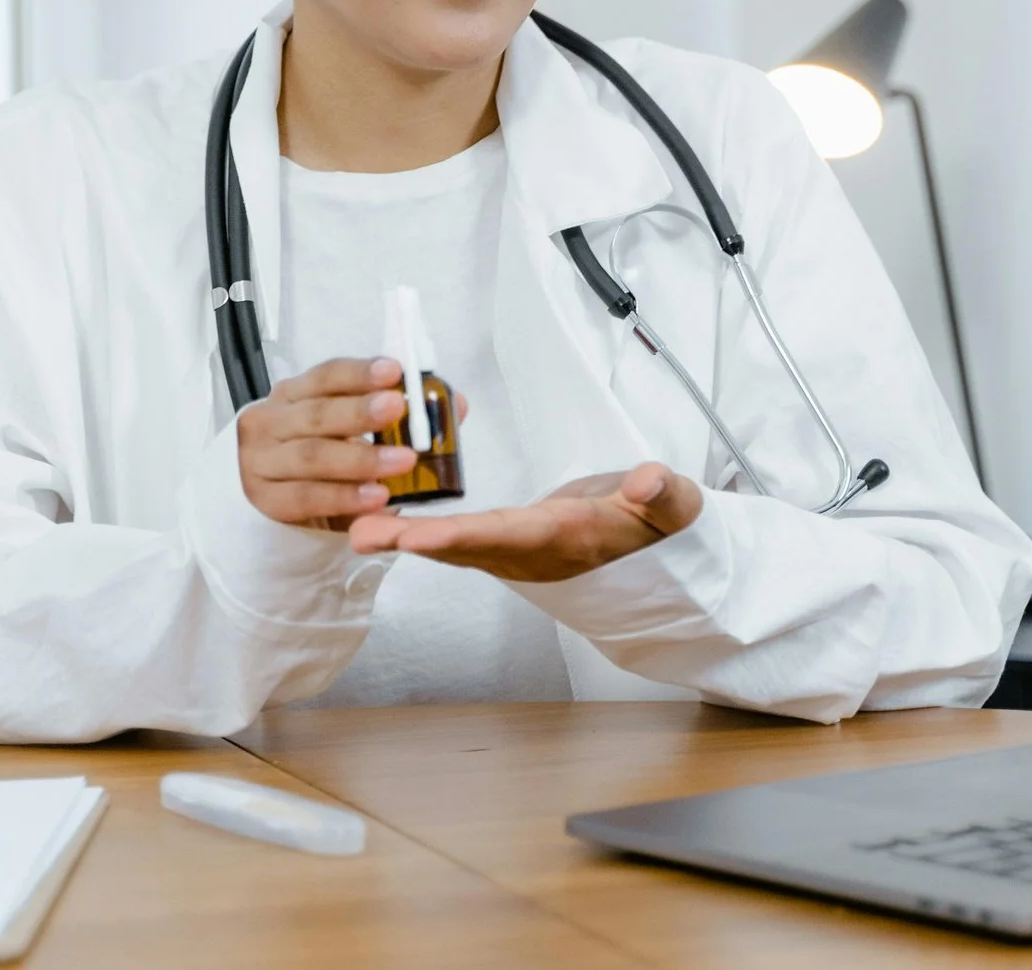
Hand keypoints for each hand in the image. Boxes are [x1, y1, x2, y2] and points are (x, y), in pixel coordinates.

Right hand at [237, 357, 422, 530]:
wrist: (278, 496)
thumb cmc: (322, 453)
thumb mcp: (351, 429)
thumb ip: (399, 417)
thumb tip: (454, 403)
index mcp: (292, 393)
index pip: (325, 376)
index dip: (359, 373)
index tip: (395, 370)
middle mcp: (270, 421)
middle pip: (317, 414)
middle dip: (360, 411)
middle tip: (398, 408)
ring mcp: (261, 461)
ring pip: (312, 456)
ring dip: (360, 458)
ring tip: (402, 460)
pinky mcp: (265, 499)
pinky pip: (306, 497)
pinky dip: (343, 497)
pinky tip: (376, 496)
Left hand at [347, 462, 702, 581]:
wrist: (653, 551)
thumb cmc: (656, 524)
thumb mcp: (675, 508)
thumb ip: (663, 494)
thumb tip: (647, 479)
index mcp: (566, 538)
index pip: (509, 535)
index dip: (462, 536)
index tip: (420, 536)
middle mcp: (532, 551)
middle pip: (465, 547)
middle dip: (413, 542)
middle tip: (362, 535)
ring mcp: (515, 551)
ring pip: (453, 546)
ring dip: (405, 539)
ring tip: (356, 531)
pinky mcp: (504, 543)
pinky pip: (455, 539)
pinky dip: (418, 531)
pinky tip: (381, 520)